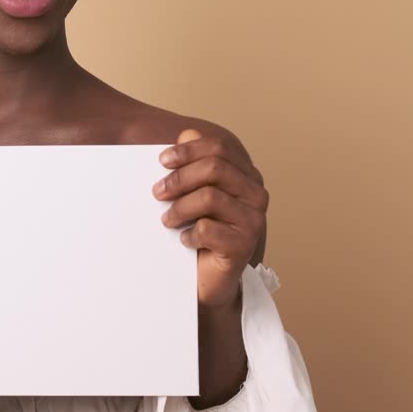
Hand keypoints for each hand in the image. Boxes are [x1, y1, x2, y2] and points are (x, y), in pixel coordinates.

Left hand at [153, 128, 268, 308]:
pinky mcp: (244, 245)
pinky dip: (188, 233)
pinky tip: (183, 240)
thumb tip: (186, 132)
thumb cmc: (198, 232)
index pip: (219, 148)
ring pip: (209, 197)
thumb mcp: (191, 194)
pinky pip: (208, 229)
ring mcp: (253, 220)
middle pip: (214, 168)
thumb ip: (191, 163)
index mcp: (245, 175)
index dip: (188, 150)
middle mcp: (256, 194)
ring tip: (167, 220)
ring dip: (179, 208)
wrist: (207, 279)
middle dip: (179, 178)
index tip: (162, 161)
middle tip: (157, 193)